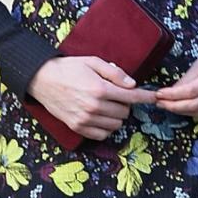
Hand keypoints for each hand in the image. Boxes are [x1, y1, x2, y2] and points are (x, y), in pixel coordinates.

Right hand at [28, 55, 157, 139]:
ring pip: (116, 125)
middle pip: (125, 112)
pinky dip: (106, 128)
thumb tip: (133, 85)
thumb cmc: (69, 68)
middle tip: (115, 95)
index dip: (146, 97)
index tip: (155, 98)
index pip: (131, 97)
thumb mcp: (93, 62)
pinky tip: (101, 117)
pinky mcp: (77, 127)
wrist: (42, 79)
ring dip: (116, 116)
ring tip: (107, 105)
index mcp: (100, 89)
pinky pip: (102, 135)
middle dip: (125, 104)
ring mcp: (85, 119)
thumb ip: (115, 73)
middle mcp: (94, 106)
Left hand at [155, 37, 197, 118]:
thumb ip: (185, 80)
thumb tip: (169, 93)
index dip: (172, 96)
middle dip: (174, 106)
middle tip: (159, 103)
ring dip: (181, 111)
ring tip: (167, 105)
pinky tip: (181, 107)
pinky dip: (191, 111)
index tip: (159, 94)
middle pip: (194, 105)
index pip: (191, 92)